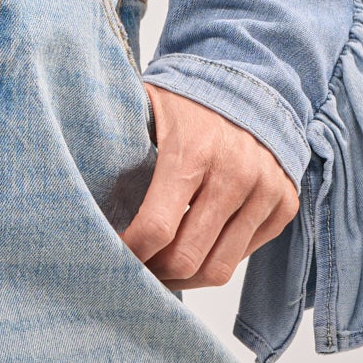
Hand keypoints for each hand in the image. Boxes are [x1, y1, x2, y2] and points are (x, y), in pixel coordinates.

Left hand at [129, 85, 300, 288]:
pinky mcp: (284, 204)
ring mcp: (265, 190)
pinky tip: (195, 246)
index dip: (129, 252)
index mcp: (192, 151)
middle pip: (188, 258)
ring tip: (161, 269)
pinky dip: (216, 259)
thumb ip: (117, 145)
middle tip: (134, 270)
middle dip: (154, 273)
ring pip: (219, 268)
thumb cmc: (187, 103)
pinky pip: (245, 255)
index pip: (156, 228)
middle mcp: (235, 173)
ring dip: (184, 278)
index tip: (110, 253)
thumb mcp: (146, 110)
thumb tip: (78, 191)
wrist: (250, 83)